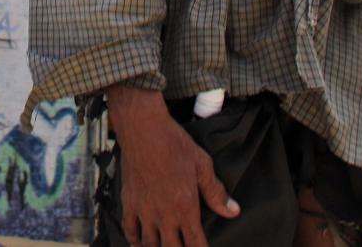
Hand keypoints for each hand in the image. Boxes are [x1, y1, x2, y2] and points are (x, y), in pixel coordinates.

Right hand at [105, 85, 238, 246]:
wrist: (143, 128)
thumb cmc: (174, 143)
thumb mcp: (202, 165)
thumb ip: (216, 192)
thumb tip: (233, 211)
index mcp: (185, 206)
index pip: (195, 243)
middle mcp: (164, 213)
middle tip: (183, 246)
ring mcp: (144, 209)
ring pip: (150, 244)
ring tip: (164, 246)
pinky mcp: (129, 201)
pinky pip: (129, 229)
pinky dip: (134, 240)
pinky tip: (140, 242)